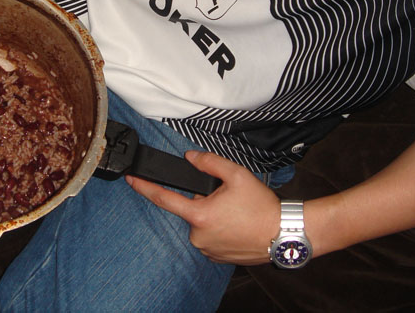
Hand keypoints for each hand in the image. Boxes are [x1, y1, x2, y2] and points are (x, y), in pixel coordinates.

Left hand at [126, 150, 279, 264]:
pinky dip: (219, 229)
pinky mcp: (217, 257)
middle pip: (191, 210)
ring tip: (237, 213)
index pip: (163, 198)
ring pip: (201, 224)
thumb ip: (209, 162)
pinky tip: (237, 225)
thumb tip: (191, 157)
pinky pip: (210, 237)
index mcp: (199, 214)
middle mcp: (198, 235)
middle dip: (203, 201)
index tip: (131, 180)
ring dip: (213, 216)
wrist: (283, 234)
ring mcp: (207, 248)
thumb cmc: (262, 207)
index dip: (144, 187)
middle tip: (228, 199)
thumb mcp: (237, 175)